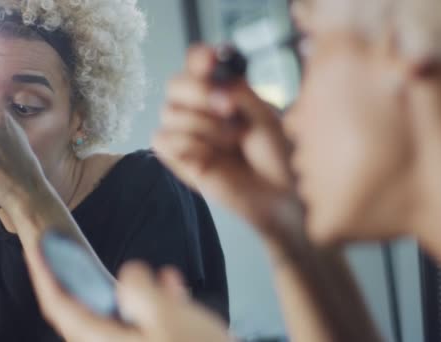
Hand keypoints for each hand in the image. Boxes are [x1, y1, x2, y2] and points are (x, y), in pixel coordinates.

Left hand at [26, 252, 232, 341]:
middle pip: (86, 310)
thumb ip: (140, 289)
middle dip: (85, 279)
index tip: (37, 247)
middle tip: (79, 252)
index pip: (59, 306)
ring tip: (152, 273)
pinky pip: (143, 326)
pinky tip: (174, 285)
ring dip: (129, 292)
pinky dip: (153, 306)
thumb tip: (129, 275)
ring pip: (119, 316)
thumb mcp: (167, 315)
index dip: (44, 274)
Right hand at [153, 45, 294, 231]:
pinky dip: (188, 145)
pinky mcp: (178, 158)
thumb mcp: (265, 114)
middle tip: (229, 109)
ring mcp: (187, 132)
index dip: (199, 58)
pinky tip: (211, 157)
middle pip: (174, 84)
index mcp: (221, 90)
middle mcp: (199, 107)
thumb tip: (214, 79)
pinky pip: (163, 139)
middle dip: (200, 93)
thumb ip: (238, 90)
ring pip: (169, 112)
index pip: (196, 62)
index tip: (211, 61)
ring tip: (232, 143)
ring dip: (204, 127)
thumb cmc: (276, 154)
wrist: (278, 193)